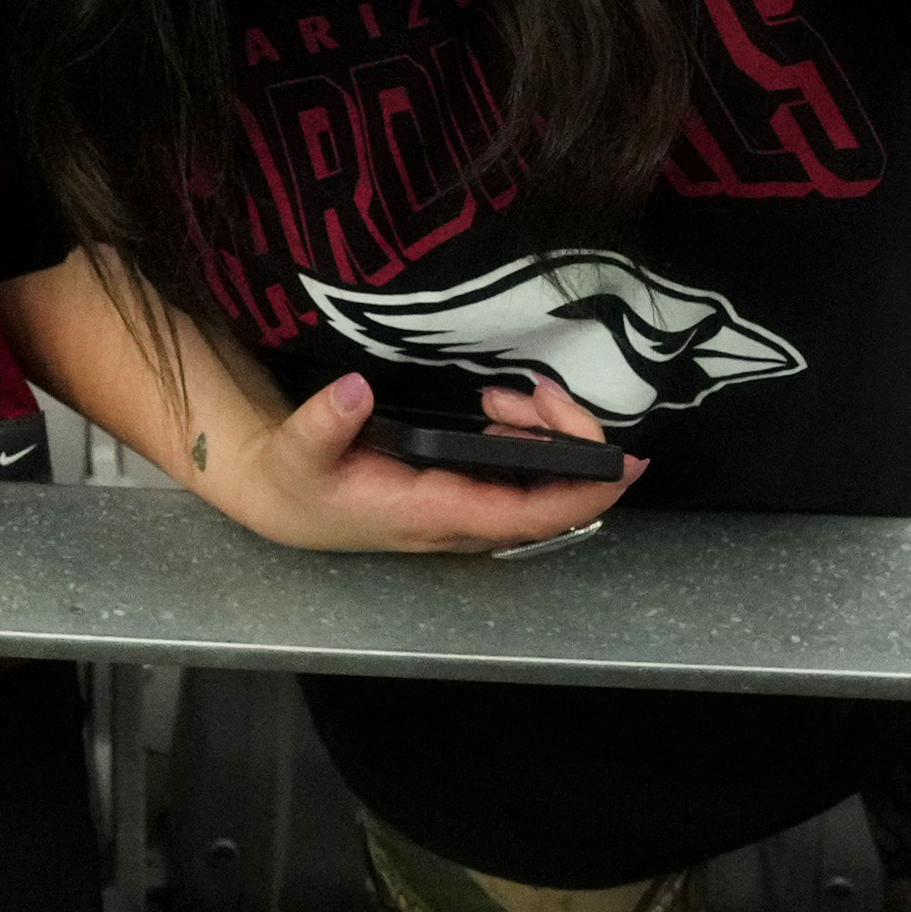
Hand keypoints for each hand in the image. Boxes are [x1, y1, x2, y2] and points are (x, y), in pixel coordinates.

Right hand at [222, 367, 639, 552]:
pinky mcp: (462, 495)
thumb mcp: (296, 451)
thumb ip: (324, 422)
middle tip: (542, 392)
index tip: (624, 464)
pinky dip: (526, 439)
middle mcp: (460, 521)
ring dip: (543, 436)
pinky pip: (518, 476)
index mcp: (431, 513)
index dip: (582, 493)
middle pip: (547, 498)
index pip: (527, 514)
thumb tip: (356, 389)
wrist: (286, 501)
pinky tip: (501, 408)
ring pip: (536, 484)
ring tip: (506, 396)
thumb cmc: (298, 481)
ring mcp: (465, 511)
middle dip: (566, 441)